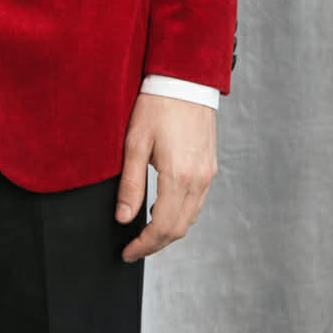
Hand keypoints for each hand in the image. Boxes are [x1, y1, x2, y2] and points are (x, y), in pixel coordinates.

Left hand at [115, 93, 217, 262]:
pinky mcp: (210, 166)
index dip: (144, 245)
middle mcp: (197, 180)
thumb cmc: (156, 106)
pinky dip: (180, 213)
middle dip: (155, 243)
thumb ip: (130, 183)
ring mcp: (207, 174)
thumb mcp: (135, 143)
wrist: (185, 80)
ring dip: (169, 230)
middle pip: (179, 229)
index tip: (127, 252)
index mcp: (178, 176)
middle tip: (133, 247)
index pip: (162, 227)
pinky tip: (163, 207)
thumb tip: (123, 218)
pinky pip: (197, 202)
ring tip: (144, 231)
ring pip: (190, 218)